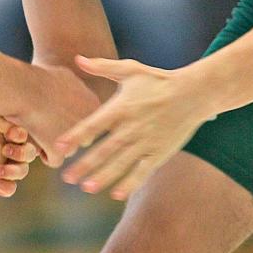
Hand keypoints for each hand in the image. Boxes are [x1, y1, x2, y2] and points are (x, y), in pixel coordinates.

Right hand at [11, 64, 99, 166]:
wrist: (23, 88)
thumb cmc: (40, 78)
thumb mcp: (65, 76)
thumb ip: (76, 88)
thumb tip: (76, 91)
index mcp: (94, 104)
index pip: (88, 121)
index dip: (71, 118)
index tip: (57, 113)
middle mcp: (90, 124)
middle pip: (82, 138)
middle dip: (68, 134)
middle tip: (49, 125)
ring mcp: (75, 139)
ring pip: (69, 150)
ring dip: (56, 145)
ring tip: (39, 132)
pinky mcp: (60, 151)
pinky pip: (54, 160)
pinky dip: (45, 154)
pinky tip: (36, 141)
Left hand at [54, 55, 215, 200]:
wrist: (194, 93)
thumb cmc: (158, 80)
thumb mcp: (130, 69)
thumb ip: (102, 67)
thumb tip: (78, 58)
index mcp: (122, 107)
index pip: (94, 125)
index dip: (76, 136)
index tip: (59, 146)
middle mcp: (132, 127)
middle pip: (105, 149)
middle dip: (85, 164)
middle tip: (66, 177)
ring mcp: (146, 142)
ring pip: (122, 163)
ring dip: (104, 176)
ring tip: (86, 187)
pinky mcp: (160, 152)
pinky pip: (143, 171)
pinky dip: (130, 183)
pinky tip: (116, 194)